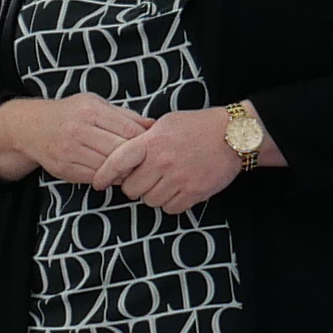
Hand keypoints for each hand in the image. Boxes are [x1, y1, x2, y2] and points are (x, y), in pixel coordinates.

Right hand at [0, 93, 145, 186]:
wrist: (32, 128)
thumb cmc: (70, 114)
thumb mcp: (95, 104)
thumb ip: (124, 115)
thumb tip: (154, 125)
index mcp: (90, 110)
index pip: (128, 129)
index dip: (143, 140)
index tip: (150, 145)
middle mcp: (79, 130)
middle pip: (119, 150)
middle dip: (135, 158)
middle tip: (145, 161)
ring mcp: (70, 151)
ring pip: (108, 167)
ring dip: (123, 170)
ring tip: (130, 168)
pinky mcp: (65, 168)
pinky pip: (95, 177)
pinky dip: (108, 178)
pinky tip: (113, 173)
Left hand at [106, 107, 252, 215]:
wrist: (234, 135)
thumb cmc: (198, 126)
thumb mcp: (166, 123)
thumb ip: (145, 137)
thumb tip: (122, 150)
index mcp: (152, 142)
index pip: (118, 161)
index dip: (104, 175)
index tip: (98, 183)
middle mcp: (162, 162)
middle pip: (132, 189)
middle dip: (135, 187)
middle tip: (144, 179)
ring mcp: (178, 179)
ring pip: (150, 201)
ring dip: (154, 195)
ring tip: (165, 182)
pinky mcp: (193, 193)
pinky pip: (170, 209)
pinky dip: (171, 203)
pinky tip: (178, 190)